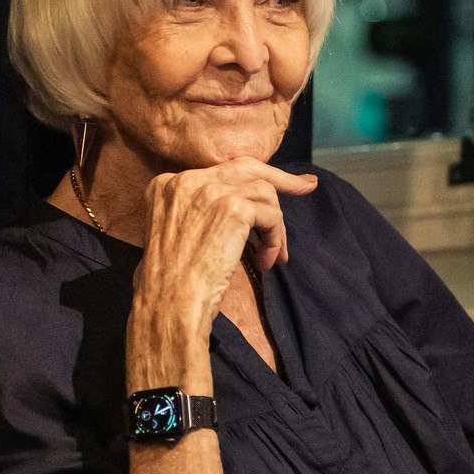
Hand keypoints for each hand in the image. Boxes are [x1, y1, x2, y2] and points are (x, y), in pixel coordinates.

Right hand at [134, 159, 318, 336]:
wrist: (169, 304)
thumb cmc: (171, 285)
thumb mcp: (175, 236)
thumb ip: (197, 213)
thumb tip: (239, 208)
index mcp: (168, 185)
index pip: (220, 172)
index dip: (250, 180)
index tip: (274, 185)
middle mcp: (187, 180)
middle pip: (246, 168)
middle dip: (280, 178)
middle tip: (305, 186)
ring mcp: (210, 191)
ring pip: (264, 194)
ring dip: (275, 227)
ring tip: (272, 256)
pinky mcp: (233, 208)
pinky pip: (271, 216)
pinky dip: (275, 240)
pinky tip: (266, 262)